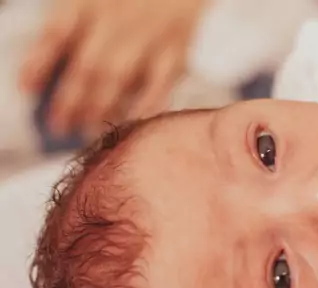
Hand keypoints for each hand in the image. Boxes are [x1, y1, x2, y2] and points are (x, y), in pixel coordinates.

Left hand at [19, 0, 205, 135]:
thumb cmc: (131, 0)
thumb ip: (74, 23)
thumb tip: (50, 70)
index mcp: (89, 2)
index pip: (56, 32)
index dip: (38, 63)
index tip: (25, 89)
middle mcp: (116, 21)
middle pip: (87, 66)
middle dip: (70, 101)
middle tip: (58, 126)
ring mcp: (147, 39)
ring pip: (117, 79)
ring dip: (100, 108)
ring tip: (87, 129)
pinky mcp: (175, 54)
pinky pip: (158, 86)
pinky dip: (144, 107)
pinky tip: (132, 121)